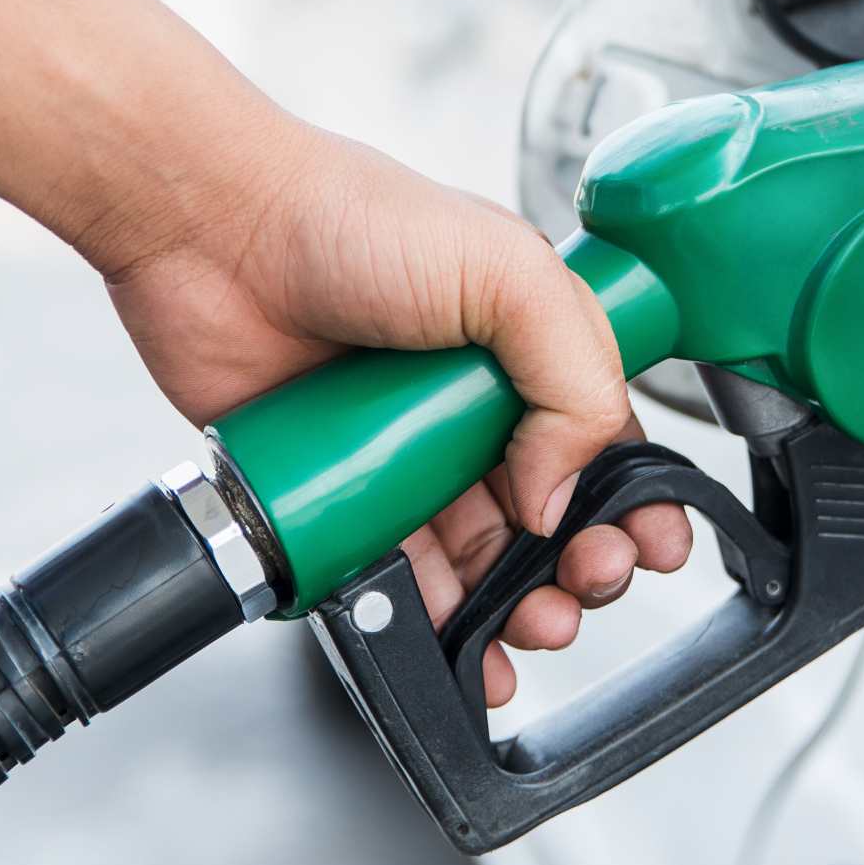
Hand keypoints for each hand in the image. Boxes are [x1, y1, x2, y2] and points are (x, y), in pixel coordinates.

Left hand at [95, 115, 691, 705]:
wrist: (211, 232)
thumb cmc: (347, 217)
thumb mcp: (506, 271)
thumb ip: (572, 378)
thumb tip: (559, 495)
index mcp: (529, 343)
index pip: (607, 438)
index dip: (638, 496)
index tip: (652, 540)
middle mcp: (474, 401)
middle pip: (556, 512)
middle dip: (588, 561)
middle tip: (589, 579)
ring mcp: (408, 453)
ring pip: (485, 559)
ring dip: (523, 606)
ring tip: (535, 623)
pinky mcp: (341, 495)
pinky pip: (396, 577)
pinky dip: (434, 623)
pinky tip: (460, 646)